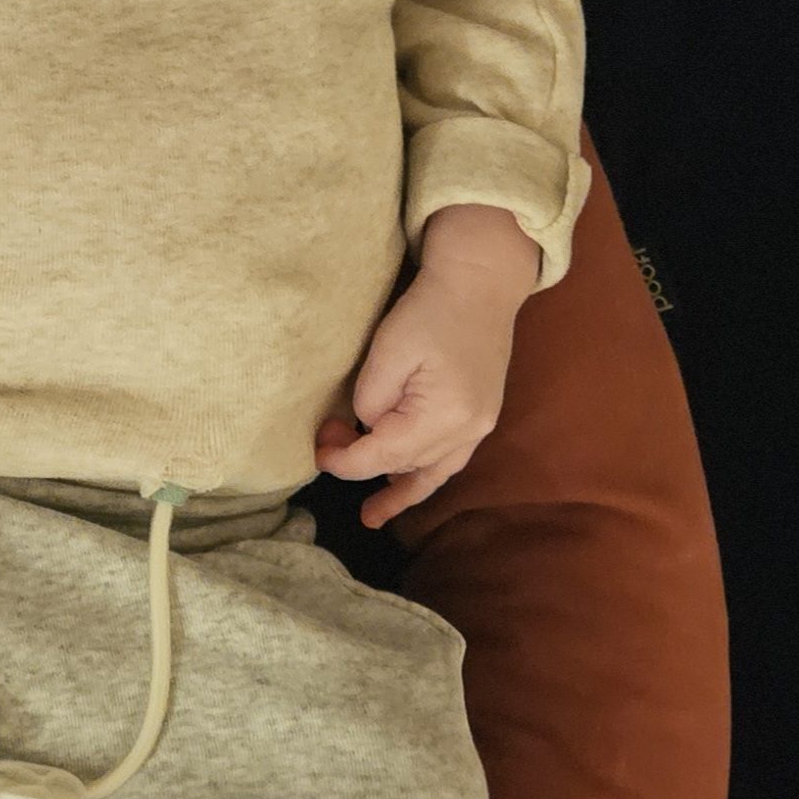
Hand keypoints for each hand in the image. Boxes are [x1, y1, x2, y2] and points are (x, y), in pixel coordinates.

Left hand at [313, 267, 520, 528]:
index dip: (344, 461)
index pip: (382, 455)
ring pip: (431, 471)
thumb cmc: (431, 310)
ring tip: (372, 515)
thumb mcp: (387, 351)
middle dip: (362, 460)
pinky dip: (425, 476)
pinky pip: (450, 460)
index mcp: (444, 416)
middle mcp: (468, 431)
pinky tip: (405, 486)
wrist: (481, 284)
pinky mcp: (482, 417)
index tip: (317, 452)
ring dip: (397, 488)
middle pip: (404, 463)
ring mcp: (481, 427)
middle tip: (327, 438)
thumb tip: (366, 429)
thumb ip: (370, 400)